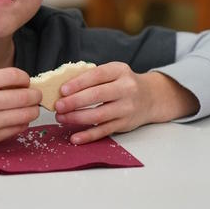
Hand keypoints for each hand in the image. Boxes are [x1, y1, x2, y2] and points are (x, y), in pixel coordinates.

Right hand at [0, 67, 40, 155]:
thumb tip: (16, 85)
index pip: (16, 76)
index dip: (26, 79)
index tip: (26, 83)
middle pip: (26, 96)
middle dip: (35, 97)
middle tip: (35, 98)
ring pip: (26, 115)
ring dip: (31, 112)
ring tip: (28, 111)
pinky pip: (16, 130)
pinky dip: (21, 125)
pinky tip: (17, 122)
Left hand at [53, 63, 199, 144]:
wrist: (151, 98)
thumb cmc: (123, 84)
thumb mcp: (113, 73)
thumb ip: (92, 77)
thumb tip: (62, 88)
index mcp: (120, 71)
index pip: (97, 76)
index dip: (78, 83)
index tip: (62, 90)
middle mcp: (126, 88)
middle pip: (97, 96)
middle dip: (74, 102)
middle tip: (58, 106)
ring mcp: (126, 108)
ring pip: (99, 115)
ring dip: (77, 118)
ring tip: (61, 118)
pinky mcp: (124, 124)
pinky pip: (103, 131)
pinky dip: (88, 135)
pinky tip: (75, 137)